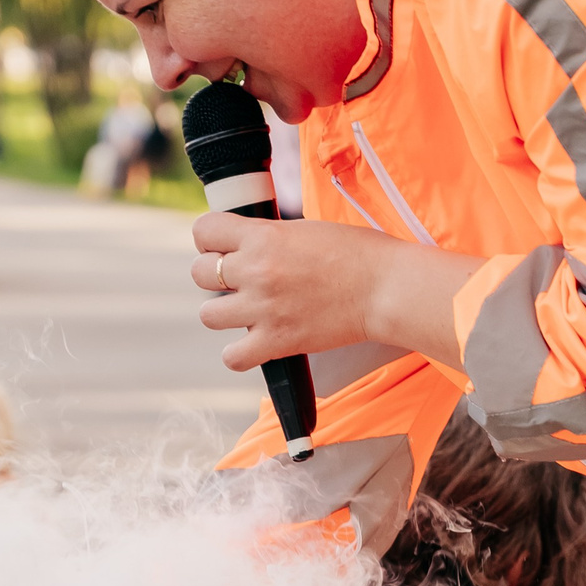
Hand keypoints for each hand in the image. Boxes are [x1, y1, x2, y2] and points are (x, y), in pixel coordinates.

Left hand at [189, 213, 478, 371]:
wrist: (385, 287)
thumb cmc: (358, 253)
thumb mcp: (306, 229)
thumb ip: (272, 237)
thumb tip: (253, 244)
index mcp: (263, 236)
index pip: (204, 231)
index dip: (210, 239)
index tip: (222, 246)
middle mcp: (256, 271)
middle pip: (200, 273)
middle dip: (214, 275)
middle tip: (238, 280)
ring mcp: (263, 309)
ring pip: (208, 314)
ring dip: (223, 312)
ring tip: (247, 310)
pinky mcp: (276, 342)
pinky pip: (232, 356)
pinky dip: (238, 353)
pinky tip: (253, 343)